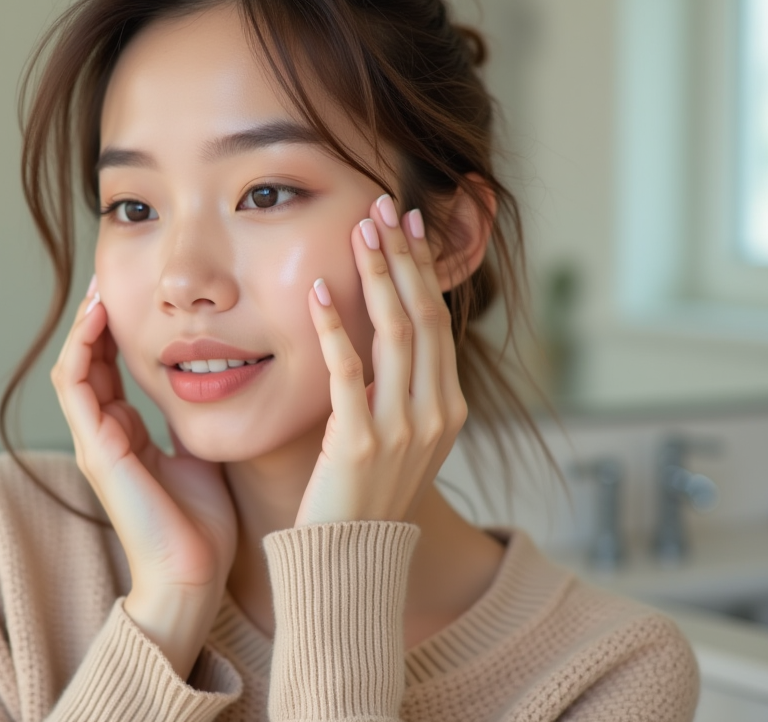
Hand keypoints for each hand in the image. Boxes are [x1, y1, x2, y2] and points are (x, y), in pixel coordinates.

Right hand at [51, 278, 238, 675]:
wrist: (192, 575)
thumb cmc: (199, 524)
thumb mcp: (198, 453)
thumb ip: (191, 421)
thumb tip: (212, 384)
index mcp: (124, 436)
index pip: (109, 369)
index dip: (115, 331)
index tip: (133, 295)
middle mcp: (102, 435)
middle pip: (87, 362)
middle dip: (96, 319)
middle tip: (109, 277)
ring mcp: (94, 442)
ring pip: (74, 368)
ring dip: (84, 327)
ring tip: (101, 289)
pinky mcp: (96, 450)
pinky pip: (76, 388)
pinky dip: (83, 349)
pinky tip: (99, 319)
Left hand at [295, 194, 467, 525]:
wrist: (349, 561)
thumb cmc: (361, 495)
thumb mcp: (396, 438)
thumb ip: (398, 389)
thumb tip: (383, 332)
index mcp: (448, 408)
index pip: (439, 321)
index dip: (423, 268)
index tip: (408, 224)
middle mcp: (435, 414)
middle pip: (424, 316)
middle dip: (404, 256)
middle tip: (385, 205)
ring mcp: (403, 431)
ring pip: (397, 334)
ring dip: (378, 276)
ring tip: (360, 230)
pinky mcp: (361, 445)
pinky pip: (350, 373)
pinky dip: (336, 329)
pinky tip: (320, 293)